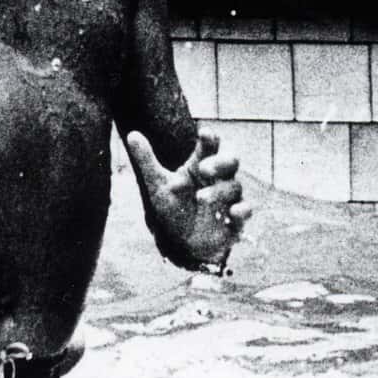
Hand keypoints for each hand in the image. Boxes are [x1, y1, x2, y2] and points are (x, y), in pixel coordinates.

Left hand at [125, 128, 251, 272]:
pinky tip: (233, 212)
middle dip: (220, 162)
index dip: (210, 138)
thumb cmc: (174, 208)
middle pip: (231, 161)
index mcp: (201, 165)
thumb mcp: (158, 186)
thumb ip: (147, 160)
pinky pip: (246, 210)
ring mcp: (229, 198)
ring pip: (234, 186)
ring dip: (219, 191)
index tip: (204, 133)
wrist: (183, 244)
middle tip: (203, 168)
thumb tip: (131, 134)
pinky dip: (242, 210)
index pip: (211, 145)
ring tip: (200, 198)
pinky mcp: (235, 219)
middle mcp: (219, 178)